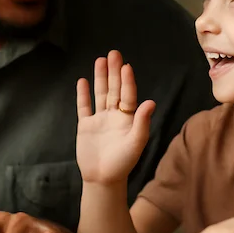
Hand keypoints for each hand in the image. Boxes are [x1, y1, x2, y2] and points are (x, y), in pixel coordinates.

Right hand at [76, 50, 154, 184]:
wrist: (103, 179)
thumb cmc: (123, 163)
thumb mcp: (136, 143)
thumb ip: (142, 122)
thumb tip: (151, 101)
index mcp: (128, 118)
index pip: (128, 95)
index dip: (127, 81)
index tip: (126, 66)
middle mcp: (114, 116)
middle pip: (114, 89)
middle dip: (114, 72)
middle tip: (114, 53)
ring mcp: (99, 119)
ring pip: (100, 94)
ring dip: (100, 77)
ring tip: (100, 60)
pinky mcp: (85, 126)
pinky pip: (84, 107)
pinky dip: (83, 95)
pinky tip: (83, 81)